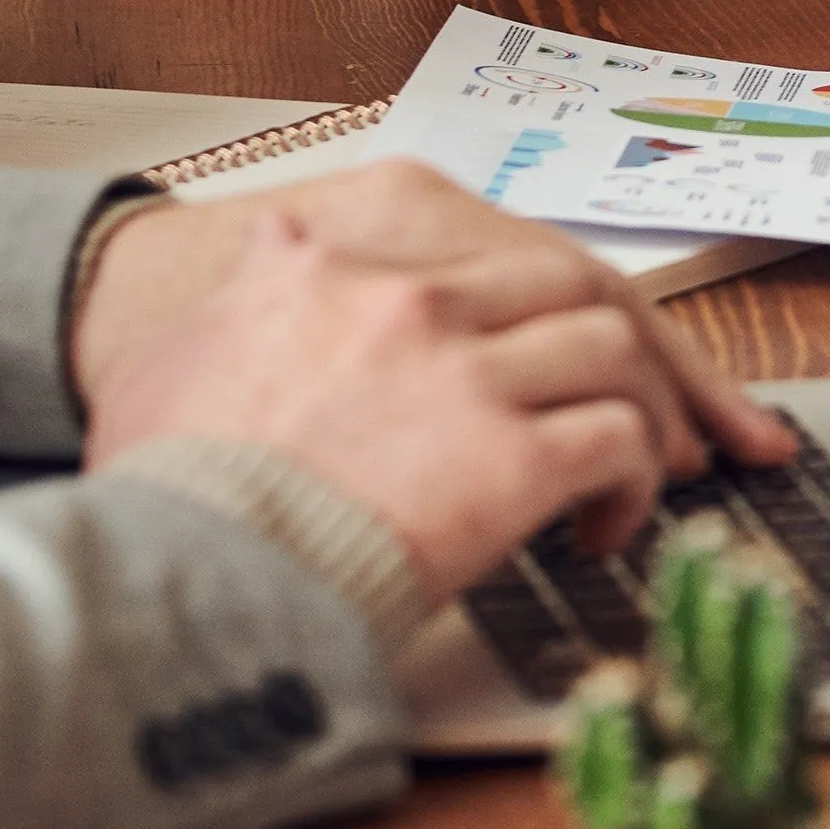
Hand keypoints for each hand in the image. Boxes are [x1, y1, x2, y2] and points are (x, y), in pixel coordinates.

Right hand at [77, 163, 797, 587]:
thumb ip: (249, 294)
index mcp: (334, 264)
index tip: (566, 344)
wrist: (176, 575)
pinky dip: (631, 483)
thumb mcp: (178, 358)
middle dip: (629, 344)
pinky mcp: (510, 453)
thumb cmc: (167, 493)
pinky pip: (618, 444)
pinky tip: (602, 527)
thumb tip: (268, 253)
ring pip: (615, 349)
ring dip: (643, 411)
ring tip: (639, 469)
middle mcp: (411, 298)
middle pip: (574, 281)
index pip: (484, 254)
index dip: (543, 302)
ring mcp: (467, 370)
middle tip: (662, 405)